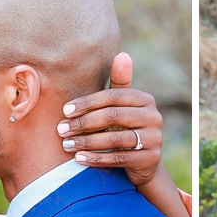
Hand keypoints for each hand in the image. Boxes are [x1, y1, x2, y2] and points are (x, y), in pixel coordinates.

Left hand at [57, 52, 163, 186]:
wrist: (143, 161)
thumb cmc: (125, 127)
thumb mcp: (122, 106)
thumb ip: (119, 83)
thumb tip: (122, 55)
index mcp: (145, 99)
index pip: (112, 97)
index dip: (87, 103)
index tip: (64, 111)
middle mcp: (154, 117)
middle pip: (113, 116)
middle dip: (84, 123)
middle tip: (61, 130)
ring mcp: (155, 139)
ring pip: (115, 139)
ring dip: (87, 142)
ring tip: (67, 145)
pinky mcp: (151, 159)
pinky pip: (120, 159)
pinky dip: (97, 159)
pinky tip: (80, 159)